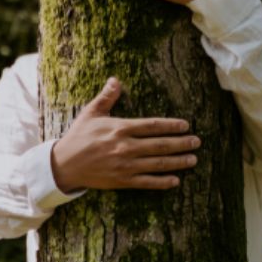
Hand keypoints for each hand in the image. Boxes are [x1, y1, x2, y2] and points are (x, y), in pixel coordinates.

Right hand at [50, 77, 201, 191]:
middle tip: (197, 142)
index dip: (170, 125)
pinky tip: (175, 180)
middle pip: (159, 145)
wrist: (64, 164)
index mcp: (119, 128)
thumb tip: (116, 80)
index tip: (185, 125)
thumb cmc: (78, 136)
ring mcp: (125, 166)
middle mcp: (125, 147)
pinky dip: (162, 182)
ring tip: (193, 159)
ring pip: (157, 164)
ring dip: (177, 162)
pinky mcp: (122, 181)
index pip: (152, 126)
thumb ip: (106, 97)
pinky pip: (147, 182)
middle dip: (181, 143)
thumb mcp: (90, 113)